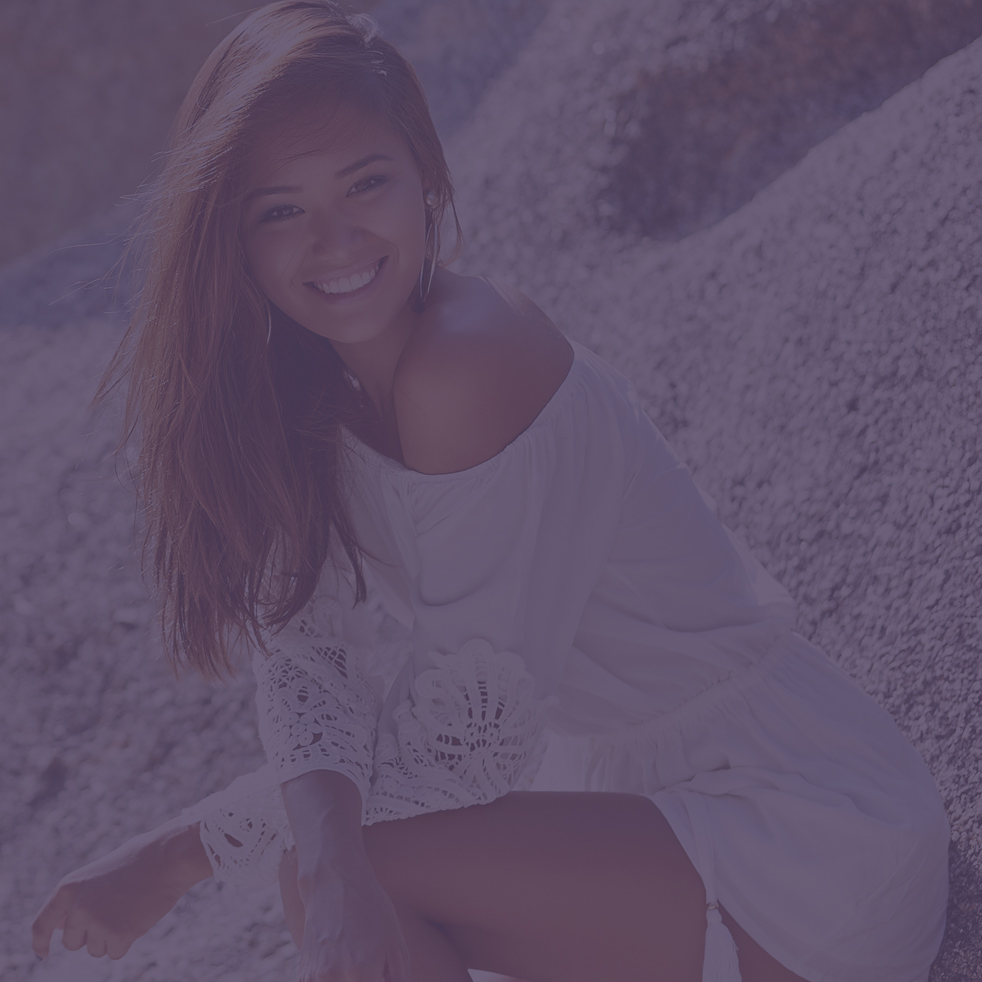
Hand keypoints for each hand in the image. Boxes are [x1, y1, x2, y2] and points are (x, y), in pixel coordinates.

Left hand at [31, 822, 207, 960]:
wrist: (168, 857)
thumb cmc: (138, 860)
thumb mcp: (100, 875)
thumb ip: (79, 899)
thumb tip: (63, 929)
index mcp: (68, 888)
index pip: (41, 924)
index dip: (40, 942)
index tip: (43, 954)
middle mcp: (77, 908)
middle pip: (74, 942)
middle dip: (91, 934)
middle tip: (116, 909)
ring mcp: (96, 923)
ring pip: (96, 949)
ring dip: (111, 936)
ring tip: (130, 908)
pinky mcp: (117, 935)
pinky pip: (115, 952)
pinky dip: (127, 940)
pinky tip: (139, 917)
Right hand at [294, 855, 411, 981]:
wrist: (333, 884)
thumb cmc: (372, 913)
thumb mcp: (396, 946)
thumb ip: (397, 981)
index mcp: (364, 972)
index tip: (381, 976)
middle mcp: (337, 977)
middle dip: (368, 980)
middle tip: (372, 969)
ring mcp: (317, 978)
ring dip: (350, 980)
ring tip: (359, 967)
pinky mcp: (304, 976)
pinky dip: (333, 981)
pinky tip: (344, 969)